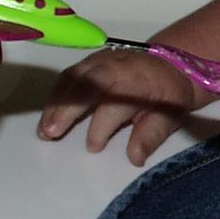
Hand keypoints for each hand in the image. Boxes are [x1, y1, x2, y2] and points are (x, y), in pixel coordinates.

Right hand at [37, 47, 200, 164]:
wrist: (174, 64)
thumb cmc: (171, 94)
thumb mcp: (171, 114)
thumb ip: (152, 135)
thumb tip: (135, 158)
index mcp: (136, 77)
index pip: (109, 89)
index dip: (94, 115)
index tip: (92, 145)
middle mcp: (114, 64)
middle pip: (84, 82)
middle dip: (65, 108)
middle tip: (50, 134)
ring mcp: (99, 60)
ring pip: (71, 78)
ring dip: (55, 105)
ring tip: (44, 131)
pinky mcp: (89, 62)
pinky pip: (68, 77)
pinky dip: (56, 97)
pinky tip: (49, 117)